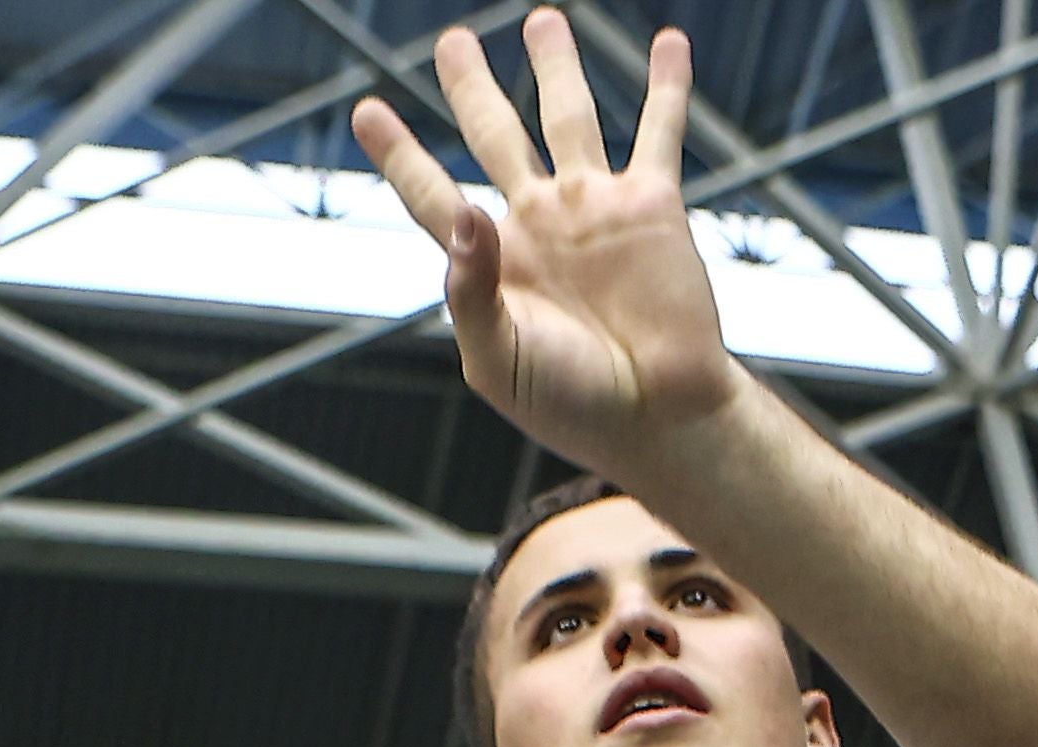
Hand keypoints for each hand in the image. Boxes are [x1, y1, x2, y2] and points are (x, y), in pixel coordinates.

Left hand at [354, 19, 742, 480]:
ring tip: (543, 21)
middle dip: (472, 87)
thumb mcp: (497, 359)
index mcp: (491, 263)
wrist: (657, 417)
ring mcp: (594, 208)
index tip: (367, 110)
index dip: (399, 154)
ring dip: (557, 66)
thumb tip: (469, 210)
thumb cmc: (572, 406)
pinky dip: (666, 84)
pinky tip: (669, 41)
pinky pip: (657, 130)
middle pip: (495, 134)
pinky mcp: (652, 205)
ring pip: (569, 115)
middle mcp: (539, 223)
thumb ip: (469, 289)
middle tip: (454, 41)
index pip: (432, 194)